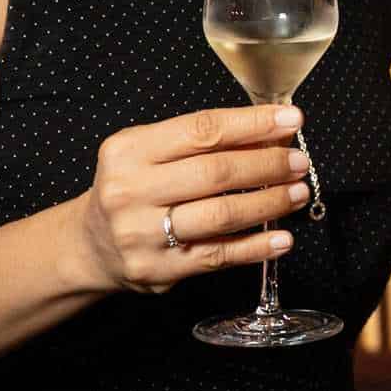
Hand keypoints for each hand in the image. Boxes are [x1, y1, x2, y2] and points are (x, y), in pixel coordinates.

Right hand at [73, 103, 310, 293]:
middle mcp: (131, 191)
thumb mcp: (149, 152)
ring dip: (269, 203)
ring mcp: (143, 234)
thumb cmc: (134, 188)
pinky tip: (283, 238)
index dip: (253, 124)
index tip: (291, 120)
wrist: (91, 244)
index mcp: (129, 150)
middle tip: (299, 162)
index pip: (202, 131)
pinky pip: (219, 257)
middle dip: (267, 165)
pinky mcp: (158, 271)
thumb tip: (271, 134)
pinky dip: (257, 247)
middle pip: (215, 173)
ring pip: (221, 216)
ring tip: (297, 192)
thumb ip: (201, 142)